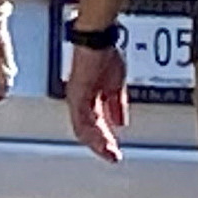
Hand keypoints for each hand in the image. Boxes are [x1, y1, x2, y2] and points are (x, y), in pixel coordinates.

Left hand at [64, 44, 129, 163]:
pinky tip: (101, 140)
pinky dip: (92, 131)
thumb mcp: (115, 86)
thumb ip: (116, 105)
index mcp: (88, 99)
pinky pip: (82, 118)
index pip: (93, 125)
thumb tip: (120, 122)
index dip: (104, 139)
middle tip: (113, 157)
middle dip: (101, 145)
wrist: (97, 40)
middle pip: (87, 130)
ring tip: (109, 152)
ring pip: (83, 128)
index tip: (113, 151)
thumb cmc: (103, 55)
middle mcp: (79, 101)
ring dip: (98, 142)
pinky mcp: (77, 94)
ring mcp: (77, 98)